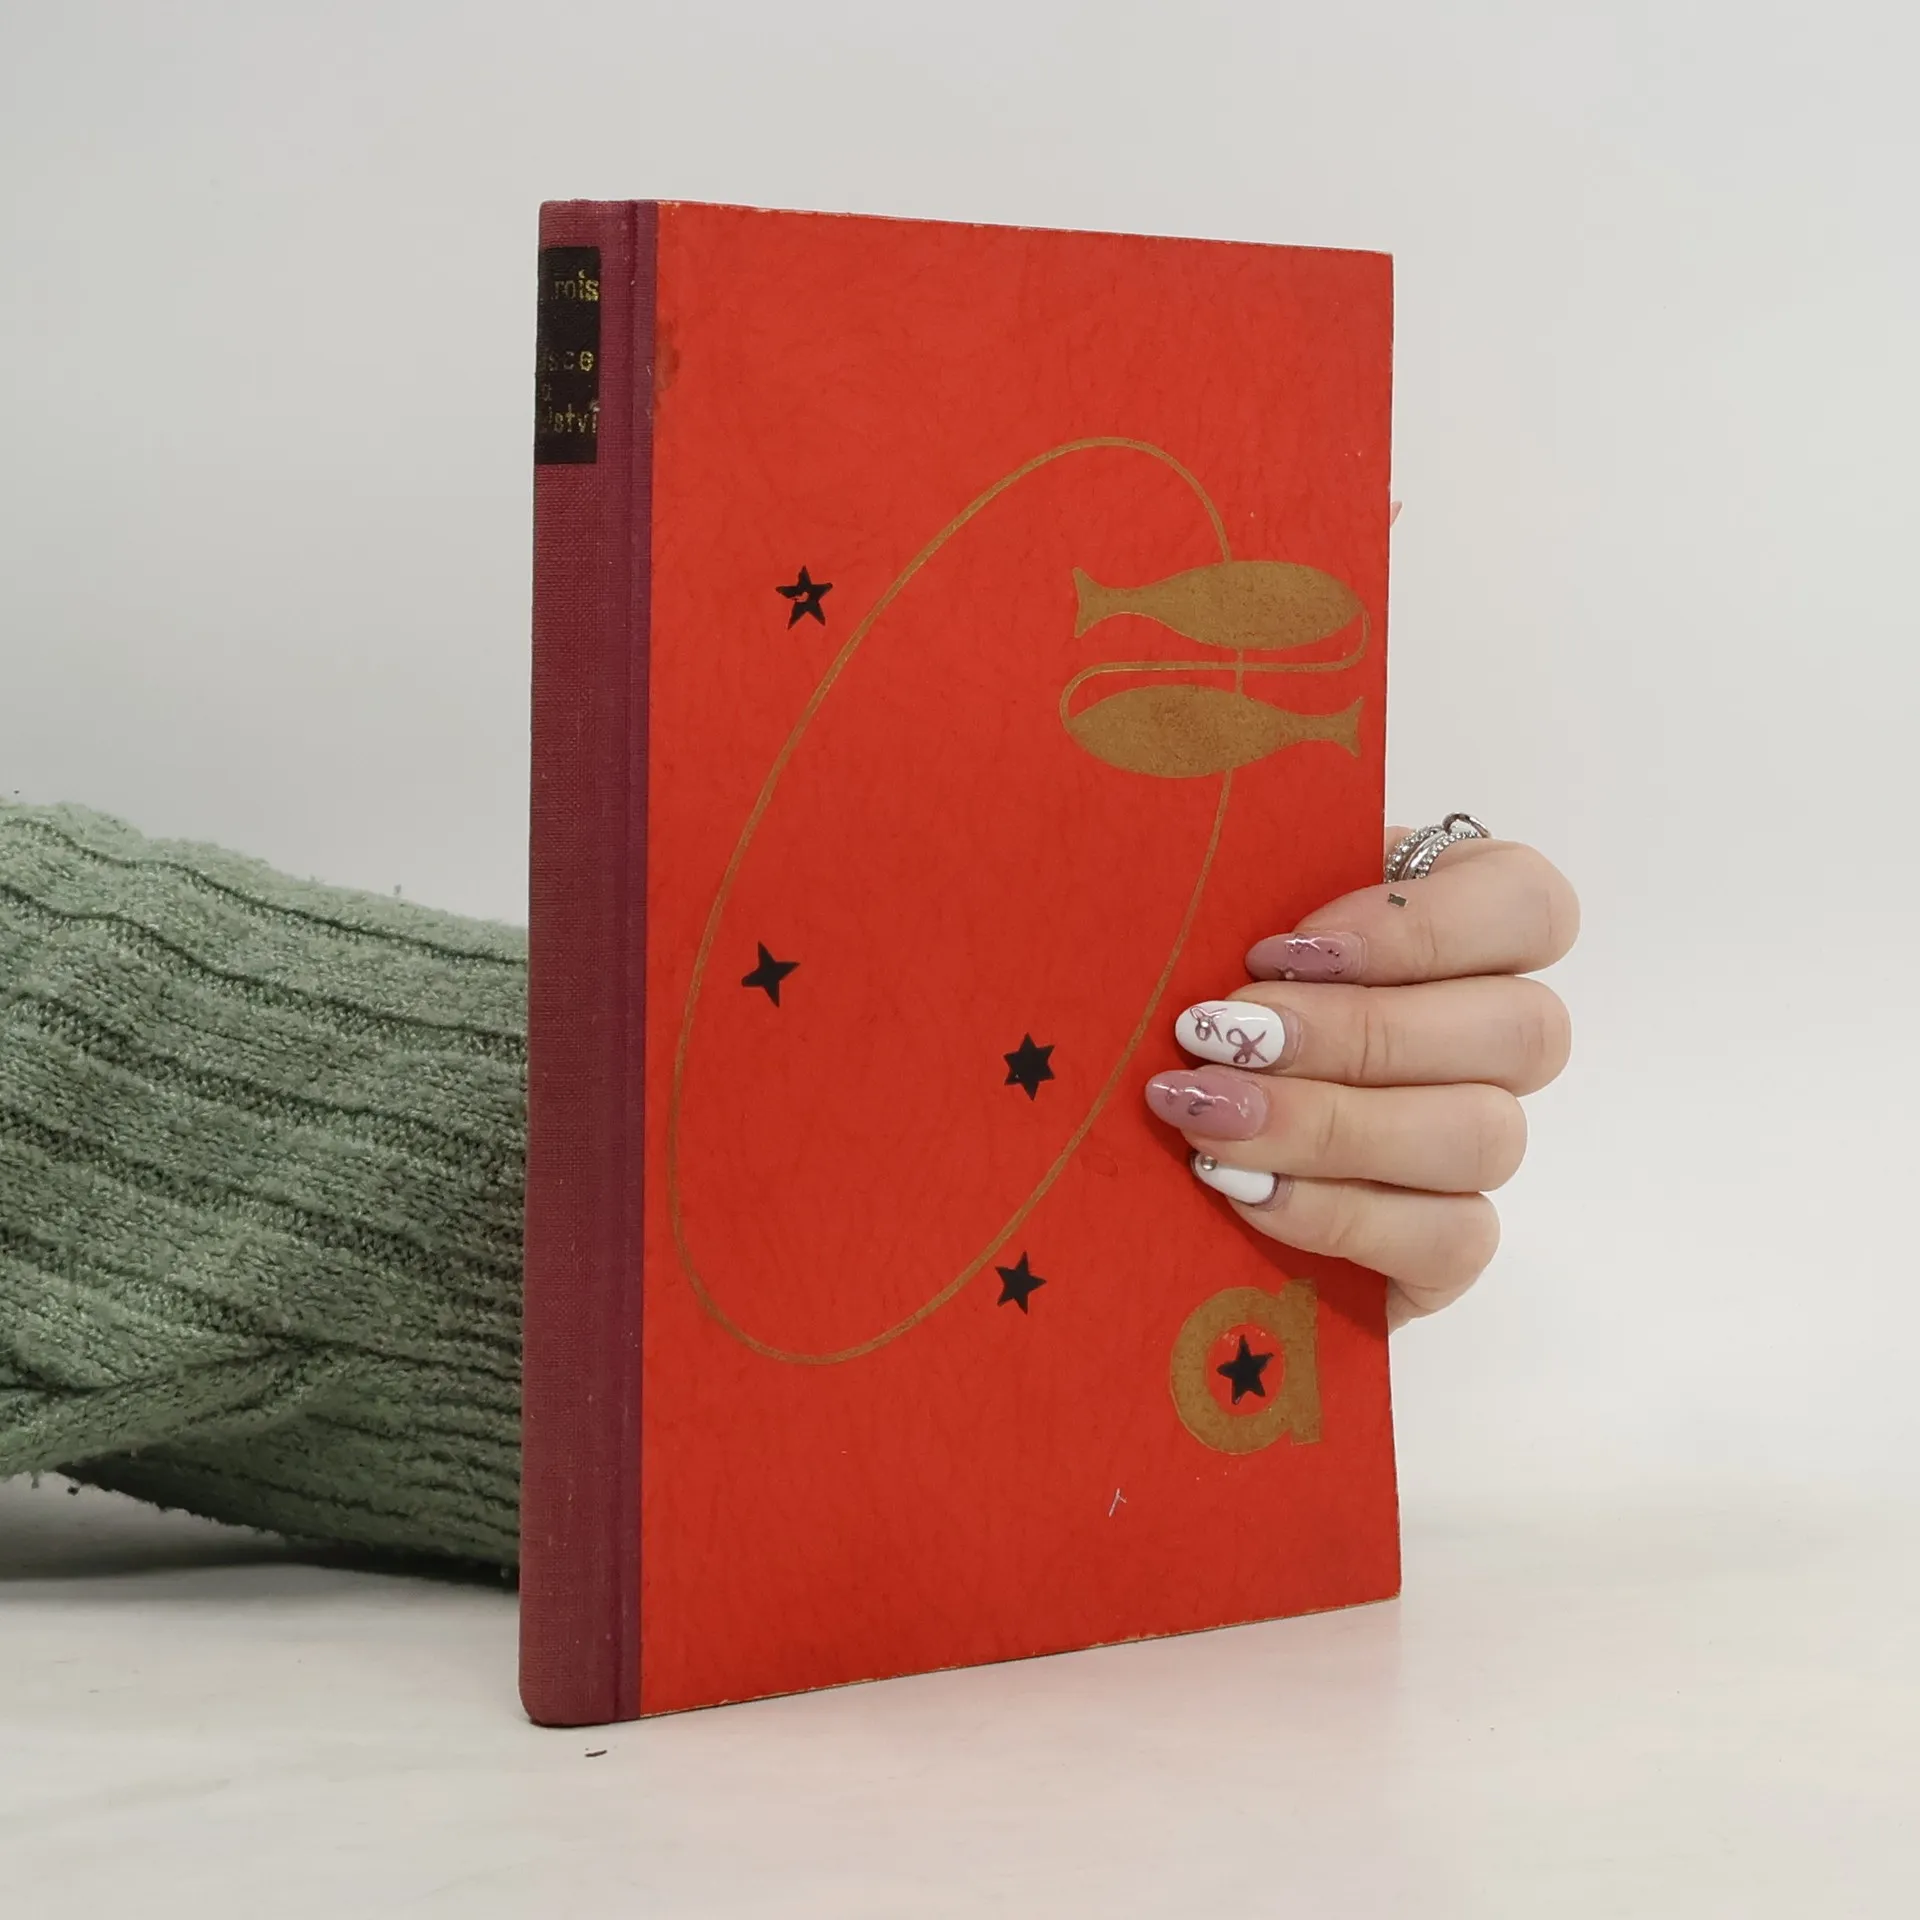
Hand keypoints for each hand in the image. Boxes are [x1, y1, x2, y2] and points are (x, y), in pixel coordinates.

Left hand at [1143, 828, 1577, 1327]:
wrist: (1134, 1141)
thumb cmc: (1182, 999)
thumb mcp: (1207, 915)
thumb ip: (1244, 879)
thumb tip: (1192, 846)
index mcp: (1459, 927)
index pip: (1530, 903)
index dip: (1424, 927)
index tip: (1282, 946)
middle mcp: (1494, 1037)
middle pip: (1519, 1030)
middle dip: (1354, 1034)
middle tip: (1215, 1033)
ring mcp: (1479, 1145)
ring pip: (1486, 1137)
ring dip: (1333, 1125)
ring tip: (1205, 1116)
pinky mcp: (1448, 1246)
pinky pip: (1451, 1239)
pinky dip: (1340, 1214)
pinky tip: (1241, 1192)